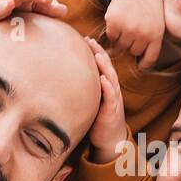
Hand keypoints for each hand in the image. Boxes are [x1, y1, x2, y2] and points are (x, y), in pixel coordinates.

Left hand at [85, 38, 128, 162]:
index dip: (96, 51)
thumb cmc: (100, 121)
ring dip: (105, 66)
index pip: (102, 65)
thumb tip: (66, 80)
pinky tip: (104, 79)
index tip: (86, 40)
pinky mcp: (113, 111)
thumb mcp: (92, 102)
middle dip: (99, 52)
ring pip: (111, 79)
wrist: (111, 141)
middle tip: (90, 40)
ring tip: (98, 55)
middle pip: (107, 67)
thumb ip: (85, 90)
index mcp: (107, 87)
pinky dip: (108, 87)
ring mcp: (114, 100)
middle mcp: (112, 90)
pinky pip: (112, 97)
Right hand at [105, 0, 164, 68]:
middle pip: (132, 52)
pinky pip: (111, 36)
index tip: (139, 65)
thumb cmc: (148, 2)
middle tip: (132, 28)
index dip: (143, 64)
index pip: (149, 59)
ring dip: (121, 37)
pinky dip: (112, 29)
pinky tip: (118, 17)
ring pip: (120, 45)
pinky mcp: (114, 22)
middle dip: (132, 43)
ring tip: (126, 21)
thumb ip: (152, 38)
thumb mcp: (158, 20)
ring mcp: (128, 29)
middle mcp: (142, 34)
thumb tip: (140, 59)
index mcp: (156, 34)